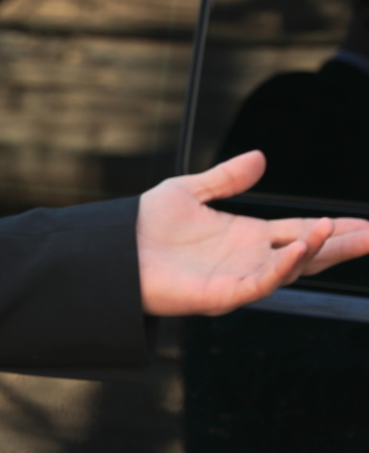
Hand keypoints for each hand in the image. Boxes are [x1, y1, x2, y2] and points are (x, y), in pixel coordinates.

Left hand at [137, 150, 368, 315]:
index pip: (302, 231)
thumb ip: (226, 178)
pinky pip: (259, 283)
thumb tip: (261, 158)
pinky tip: (301, 246)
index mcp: (246, 237)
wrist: (110, 250)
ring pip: (288, 268)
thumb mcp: (190, 191)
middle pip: (307, 252)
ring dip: (316, 250)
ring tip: (339, 230)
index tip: (368, 223)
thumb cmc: (143, 225)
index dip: (335, 227)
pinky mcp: (218, 295)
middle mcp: (247, 260)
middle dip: (343, 245)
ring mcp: (235, 279)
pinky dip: (283, 266)